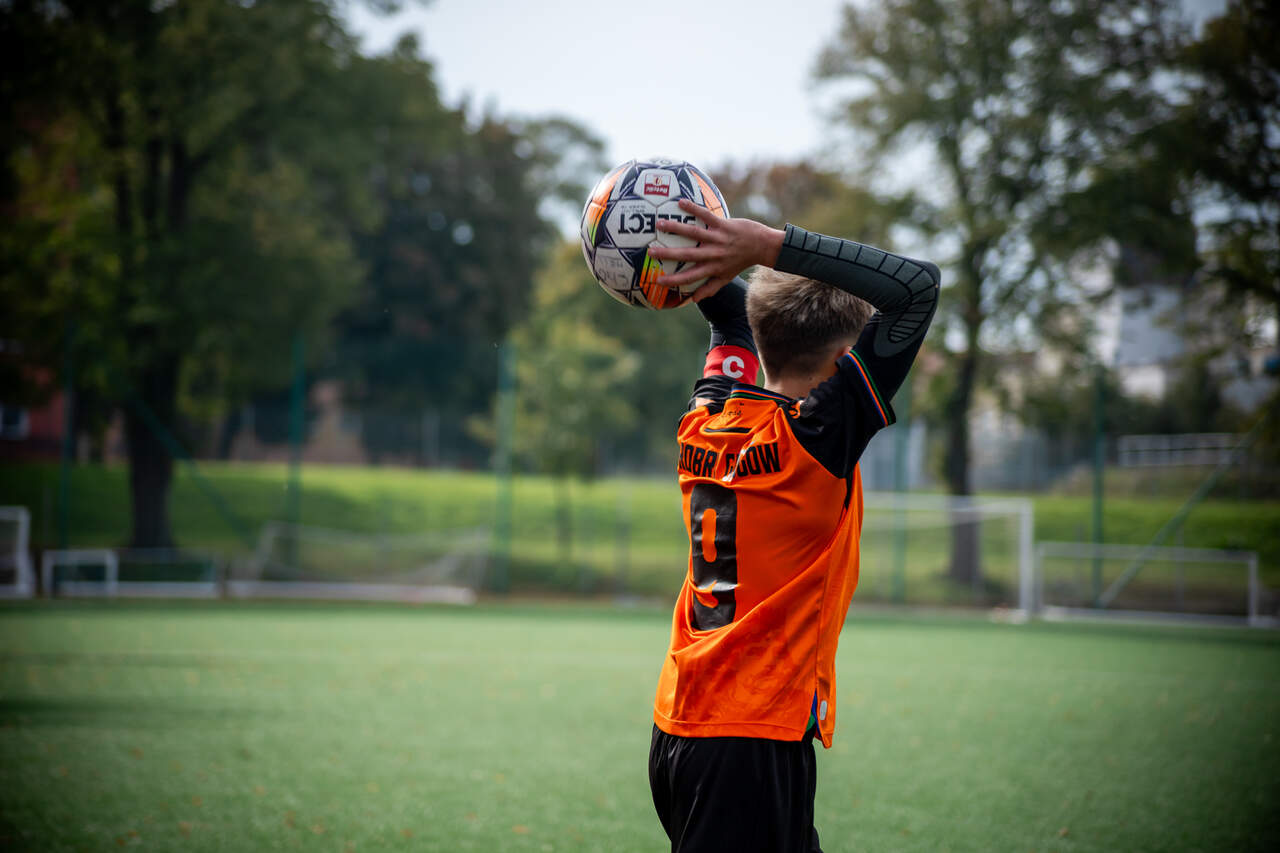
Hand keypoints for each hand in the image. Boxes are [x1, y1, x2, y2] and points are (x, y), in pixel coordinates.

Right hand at [649, 199, 784, 301]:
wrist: (762, 246)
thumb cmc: (741, 262)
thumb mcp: (726, 278)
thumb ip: (709, 288)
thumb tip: (693, 300)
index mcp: (713, 268)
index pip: (690, 277)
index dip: (674, 280)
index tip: (658, 281)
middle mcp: (714, 254)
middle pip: (688, 255)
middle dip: (669, 254)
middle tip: (651, 252)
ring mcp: (718, 238)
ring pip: (694, 233)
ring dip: (676, 228)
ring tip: (659, 224)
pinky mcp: (724, 224)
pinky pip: (706, 216)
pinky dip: (694, 209)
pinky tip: (680, 202)